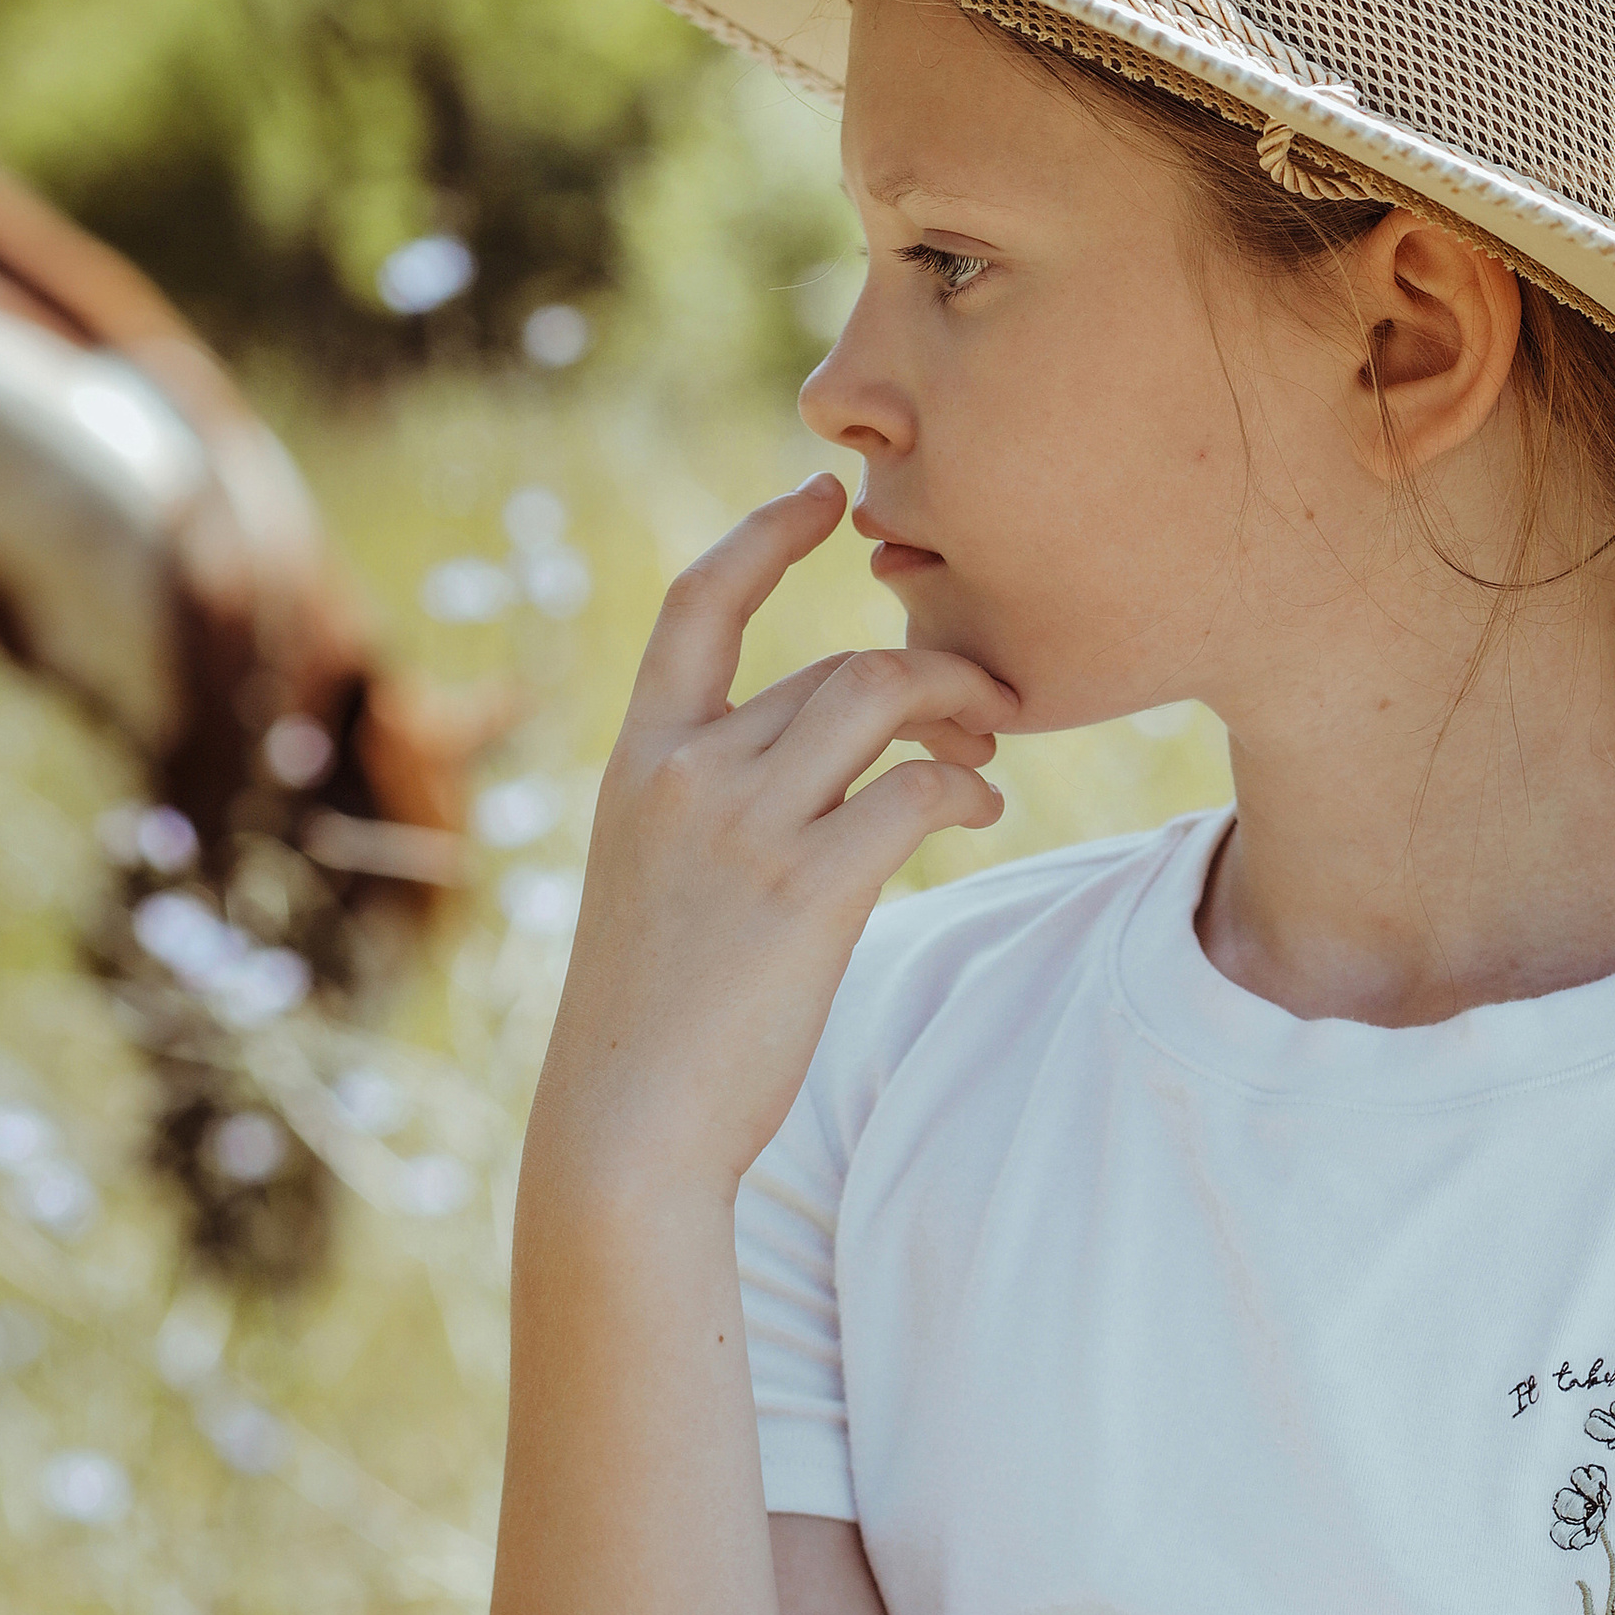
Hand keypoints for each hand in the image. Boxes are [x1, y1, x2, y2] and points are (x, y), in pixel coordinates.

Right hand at [527, 471, 1015, 1205]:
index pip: (697, 604)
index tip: (823, 494)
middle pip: (833, 666)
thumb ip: (715, 798)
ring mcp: (744, 827)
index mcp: (639, 759)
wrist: (627, 1121)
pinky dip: (966, 784)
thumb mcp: (653, 873)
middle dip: (925, 668)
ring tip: (988, 745)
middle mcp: (685, 773)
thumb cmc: (652, 1009)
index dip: (764, 535)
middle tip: (981, 700)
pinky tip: (983, 806)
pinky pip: (915, 790)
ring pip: (879, 700)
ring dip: (957, 707)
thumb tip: (830, 760)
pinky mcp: (807, 890)